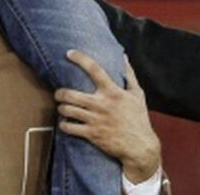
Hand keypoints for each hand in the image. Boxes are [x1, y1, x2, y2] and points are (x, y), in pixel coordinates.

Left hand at [56, 52, 160, 183]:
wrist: (140, 147)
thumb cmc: (139, 119)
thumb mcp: (137, 94)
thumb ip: (129, 74)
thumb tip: (123, 56)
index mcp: (113, 92)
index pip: (95, 70)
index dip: (80, 59)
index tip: (69, 53)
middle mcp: (102, 104)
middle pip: (71, 94)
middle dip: (60, 92)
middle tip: (59, 93)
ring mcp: (95, 120)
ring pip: (67, 110)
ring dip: (61, 108)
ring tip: (62, 107)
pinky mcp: (92, 134)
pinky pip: (69, 128)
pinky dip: (63, 125)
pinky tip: (65, 123)